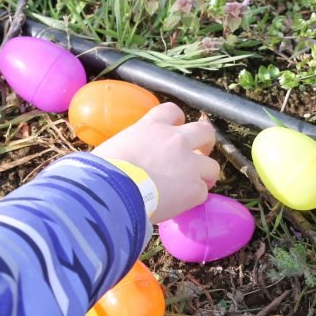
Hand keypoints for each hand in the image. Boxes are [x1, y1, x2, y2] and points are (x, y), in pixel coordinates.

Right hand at [94, 102, 218, 222]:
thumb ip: (131, 147)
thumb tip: (124, 161)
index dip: (178, 122)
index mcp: (153, 126)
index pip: (172, 111)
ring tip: (193, 186)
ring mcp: (189, 164)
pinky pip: (203, 192)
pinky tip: (182, 204)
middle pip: (205, 132)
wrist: (112, 192)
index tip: (176, 132)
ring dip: (205, 176)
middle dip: (205, 143)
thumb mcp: (114, 146)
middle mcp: (176, 140)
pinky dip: (194, 199)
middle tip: (199, 154)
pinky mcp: (195, 188)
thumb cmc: (102, 172)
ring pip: (212, 166)